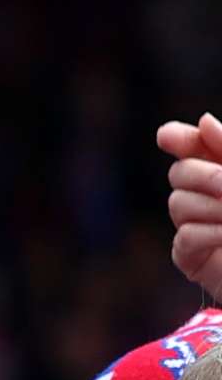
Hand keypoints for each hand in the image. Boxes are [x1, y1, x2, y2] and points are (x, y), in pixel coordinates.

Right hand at [163, 113, 221, 301]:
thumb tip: (203, 122)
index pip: (192, 146)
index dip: (178, 139)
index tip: (167, 137)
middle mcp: (209, 195)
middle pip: (180, 172)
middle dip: (205, 176)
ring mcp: (198, 226)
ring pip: (179, 203)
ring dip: (212, 208)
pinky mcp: (192, 257)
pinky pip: (186, 236)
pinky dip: (209, 234)